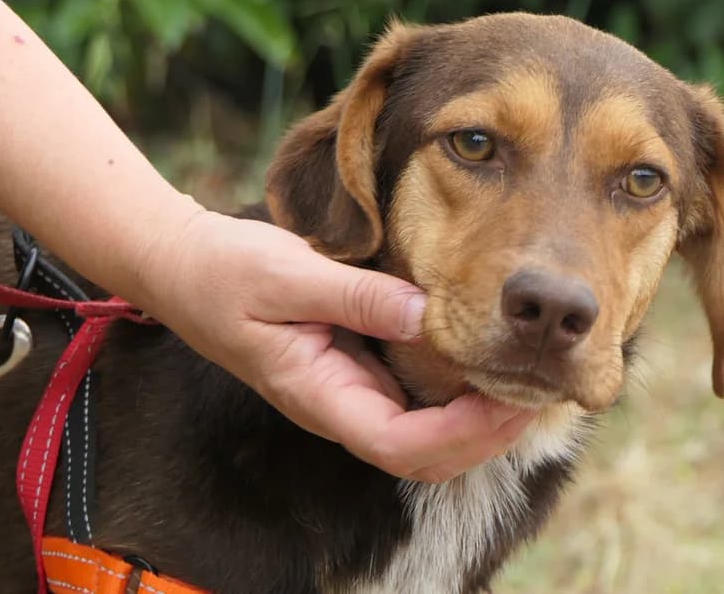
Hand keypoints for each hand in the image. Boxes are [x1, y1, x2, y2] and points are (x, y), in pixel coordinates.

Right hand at [135, 210, 535, 482]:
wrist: (185, 266)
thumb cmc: (226, 270)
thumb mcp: (289, 273)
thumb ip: (357, 297)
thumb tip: (429, 314)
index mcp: (318, 395)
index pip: (398, 447)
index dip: (459, 435)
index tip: (504, 398)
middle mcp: (340, 405)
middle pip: (423, 457)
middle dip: (485, 437)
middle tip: (538, 393)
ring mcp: (351, 392)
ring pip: (426, 437)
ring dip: (480, 423)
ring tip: (527, 382)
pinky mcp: (360, 370)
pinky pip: (418, 403)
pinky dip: (460, 397)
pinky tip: (488, 363)